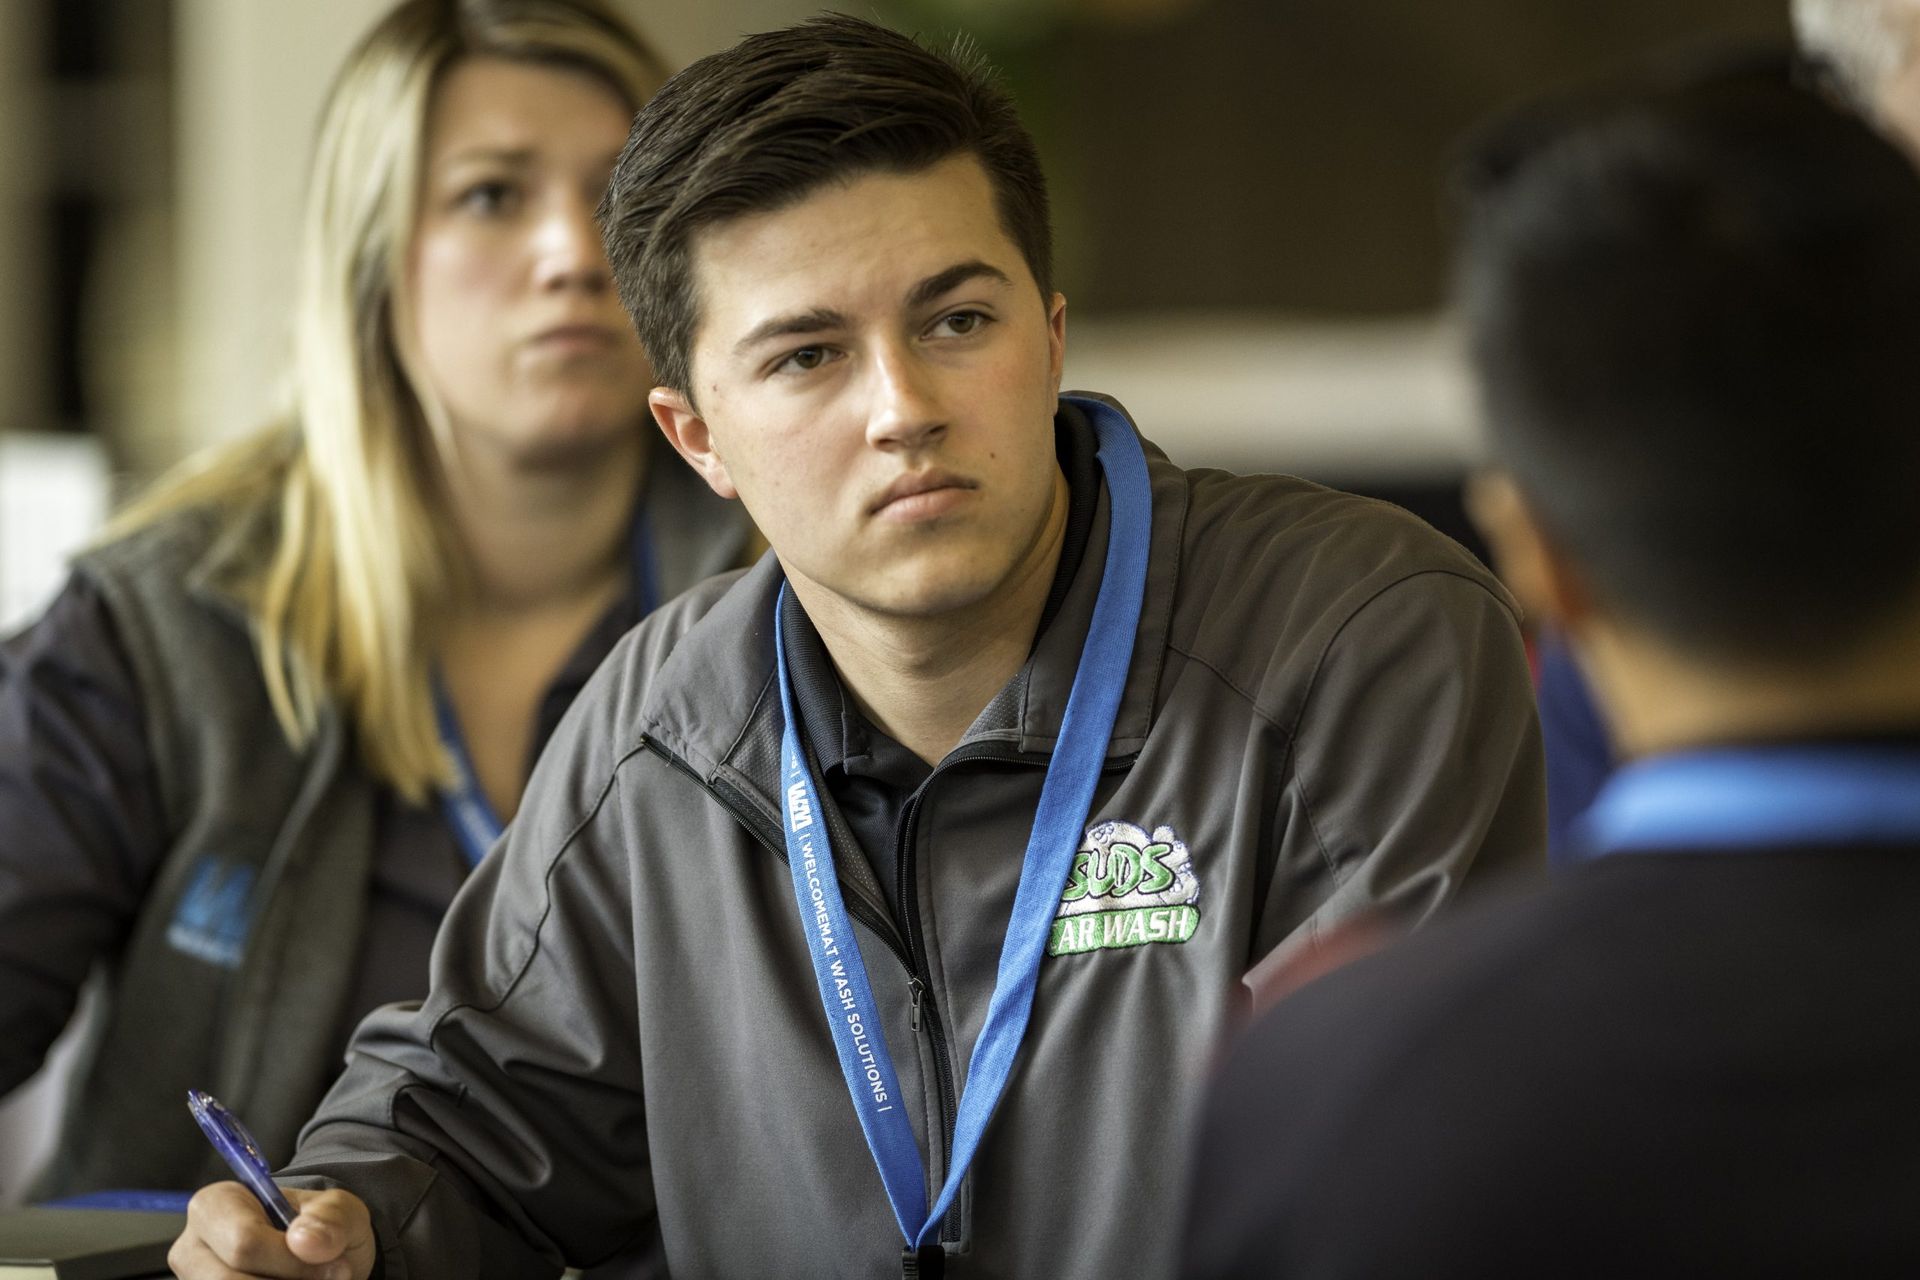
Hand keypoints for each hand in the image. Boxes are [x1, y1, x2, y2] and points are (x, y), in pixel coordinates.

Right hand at [170, 1182, 377, 1279]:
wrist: (316, 1258)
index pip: (244, 1243)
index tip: (338, 1266)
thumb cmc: (320, 1228)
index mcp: (215, 1205)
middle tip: (334, 1278)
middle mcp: (192, 1249)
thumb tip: (304, 1241)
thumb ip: (331, 1218)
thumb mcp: (341, 1210)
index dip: (293, 1264)